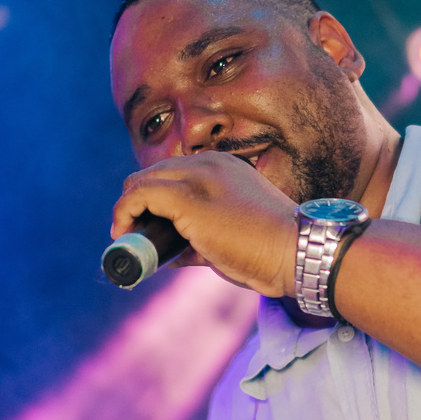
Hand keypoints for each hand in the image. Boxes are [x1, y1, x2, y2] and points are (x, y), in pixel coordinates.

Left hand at [110, 150, 297, 296]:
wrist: (296, 251)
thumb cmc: (270, 251)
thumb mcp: (232, 235)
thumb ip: (201, 237)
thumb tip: (173, 254)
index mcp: (222, 168)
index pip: (172, 174)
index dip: (152, 201)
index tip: (147, 230)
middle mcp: (207, 165)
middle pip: (151, 175)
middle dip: (135, 206)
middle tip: (133, 237)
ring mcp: (196, 178)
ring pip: (141, 183)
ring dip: (126, 212)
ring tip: (126, 241)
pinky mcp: (187, 198)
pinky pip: (139, 196)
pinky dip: (124, 214)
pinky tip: (124, 236)